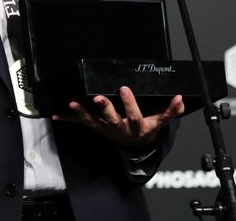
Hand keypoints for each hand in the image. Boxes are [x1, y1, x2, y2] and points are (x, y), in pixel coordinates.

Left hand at [52, 86, 183, 147]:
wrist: (136, 146)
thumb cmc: (147, 128)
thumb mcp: (160, 122)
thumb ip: (171, 110)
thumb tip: (180, 98)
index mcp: (136, 127)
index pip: (134, 115)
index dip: (129, 103)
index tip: (124, 88)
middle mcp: (119, 129)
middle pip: (112, 119)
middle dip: (105, 108)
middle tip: (98, 97)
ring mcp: (105, 129)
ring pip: (93, 122)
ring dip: (81, 112)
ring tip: (72, 103)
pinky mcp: (95, 127)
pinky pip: (80, 123)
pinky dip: (68, 118)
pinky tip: (55, 113)